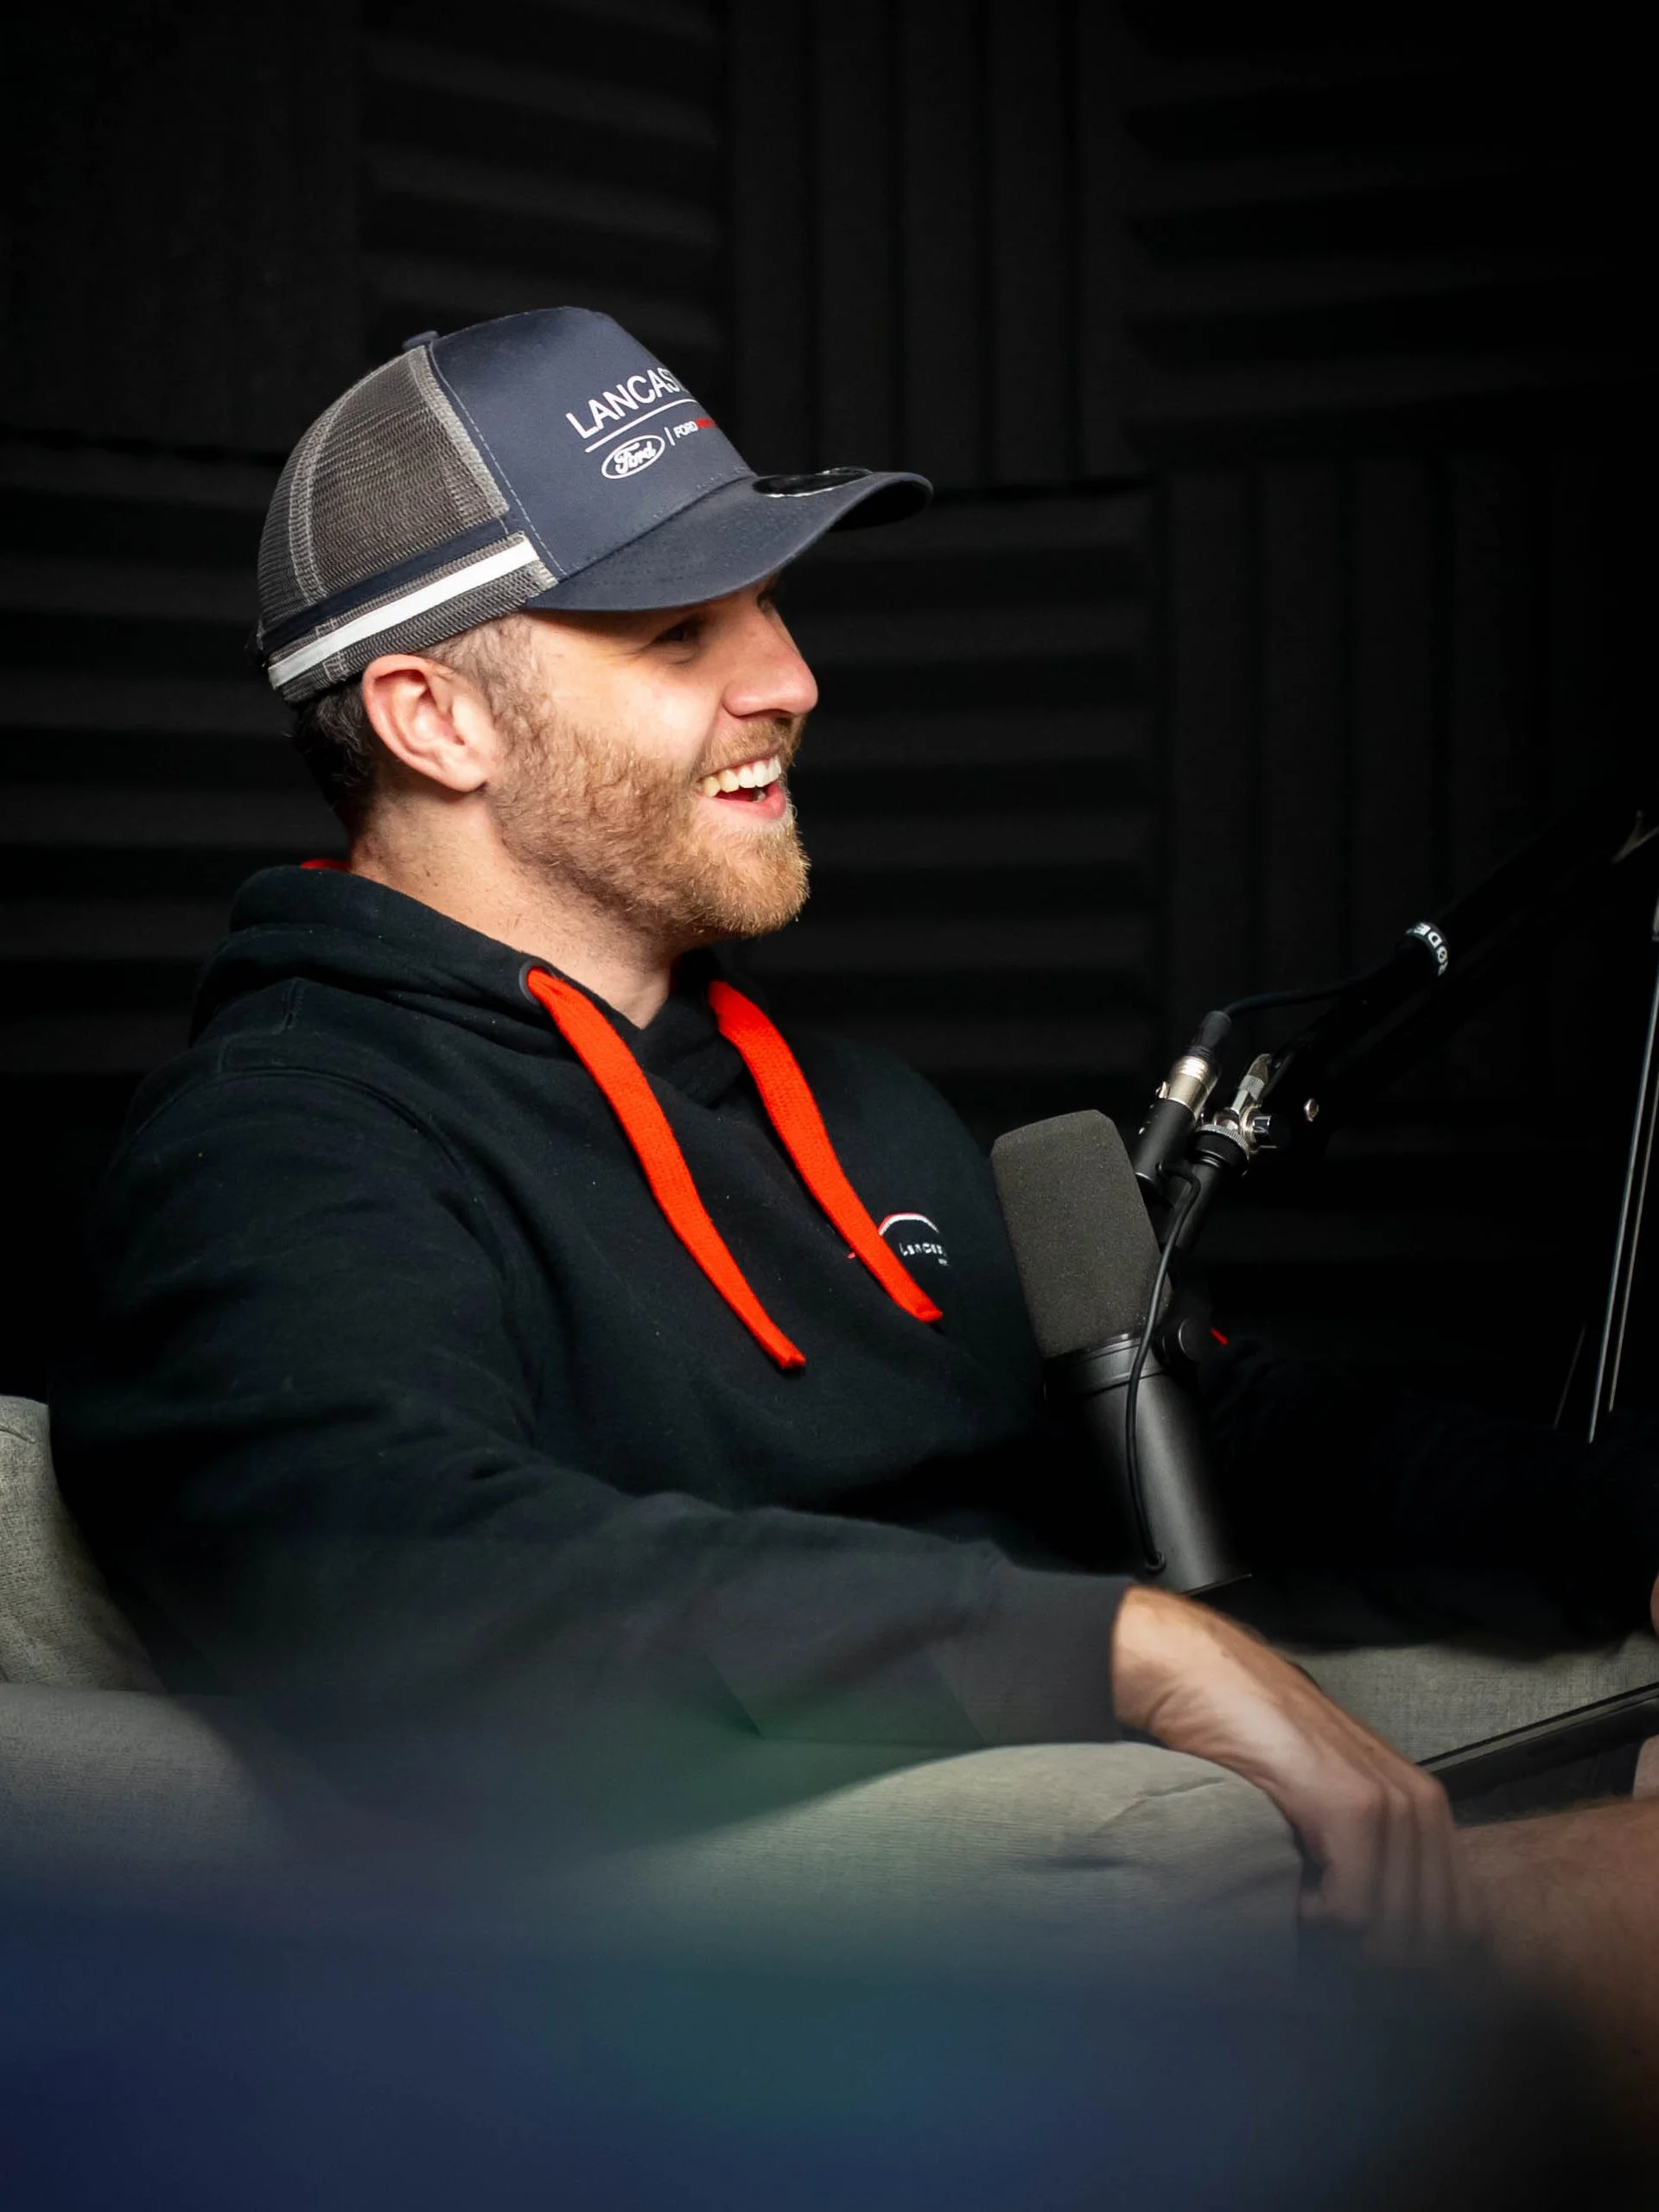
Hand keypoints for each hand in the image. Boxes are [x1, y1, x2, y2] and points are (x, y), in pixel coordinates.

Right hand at [1111, 1585, 1475, 1954]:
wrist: (1209, 1680)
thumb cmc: (1260, 1744)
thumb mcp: (1336, 1799)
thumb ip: (1378, 1852)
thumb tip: (1400, 1945)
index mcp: (1427, 1807)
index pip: (1463, 1926)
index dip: (1412, 1957)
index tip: (1358, 1948)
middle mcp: (1421, 1803)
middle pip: (1432, 1940)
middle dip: (1377, 1959)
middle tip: (1326, 1936)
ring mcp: (1388, 1802)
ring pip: (1393, 1930)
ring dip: (1343, 1943)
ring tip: (1303, 1906)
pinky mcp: (1348, 1805)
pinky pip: (1352, 1909)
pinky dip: (1316, 1920)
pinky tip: (1289, 1890)